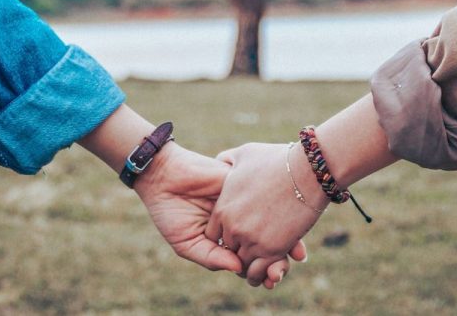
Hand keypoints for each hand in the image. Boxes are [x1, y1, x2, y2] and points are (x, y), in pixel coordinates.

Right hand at [134, 142, 302, 286]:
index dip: (262, 270)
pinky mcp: (246, 184)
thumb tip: (239, 270)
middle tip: (282, 271)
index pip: (249, 257)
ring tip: (292, 256)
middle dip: (277, 258)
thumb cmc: (170, 211)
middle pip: (266, 241)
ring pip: (272, 222)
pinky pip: (267, 199)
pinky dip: (280, 213)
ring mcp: (245, 202)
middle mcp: (240, 220)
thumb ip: (211, 257)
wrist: (164, 176)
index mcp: (227, 237)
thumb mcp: (187, 242)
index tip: (271, 281)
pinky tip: (286, 227)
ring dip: (286, 239)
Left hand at [207, 142, 327, 286]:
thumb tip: (221, 162)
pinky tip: (270, 270)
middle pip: (228, 250)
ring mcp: (252, 240)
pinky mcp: (272, 249)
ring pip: (242, 265)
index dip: (225, 235)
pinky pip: (259, 271)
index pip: (213, 234)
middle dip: (238, 250)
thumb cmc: (277, 159)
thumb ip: (227, 160)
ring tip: (260, 264)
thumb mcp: (244, 154)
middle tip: (250, 250)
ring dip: (250, 266)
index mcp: (223, 208)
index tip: (238, 233)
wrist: (307, 170)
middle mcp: (233, 227)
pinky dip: (263, 274)